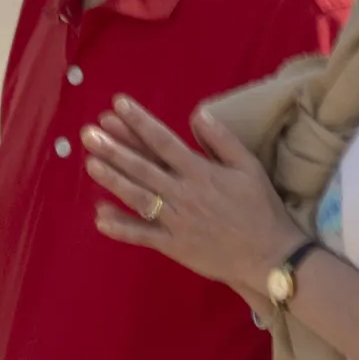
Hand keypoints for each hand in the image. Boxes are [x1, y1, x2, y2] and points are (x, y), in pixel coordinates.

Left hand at [81, 95, 295, 297]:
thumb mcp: (249, 166)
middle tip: (88, 133)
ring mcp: (177, 221)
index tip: (117, 105)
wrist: (270, 255)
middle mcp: (184, 193)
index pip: (163, 141)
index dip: (139, 122)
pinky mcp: (175, 246)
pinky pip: (144, 235)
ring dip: (113, 180)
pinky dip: (121, 227)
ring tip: (90, 162)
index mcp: (200, 171)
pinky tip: (100, 216)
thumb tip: (197, 113)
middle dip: (114, 148)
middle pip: (143, 167)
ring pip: (138, 197)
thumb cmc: (260, 207)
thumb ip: (221, 140)